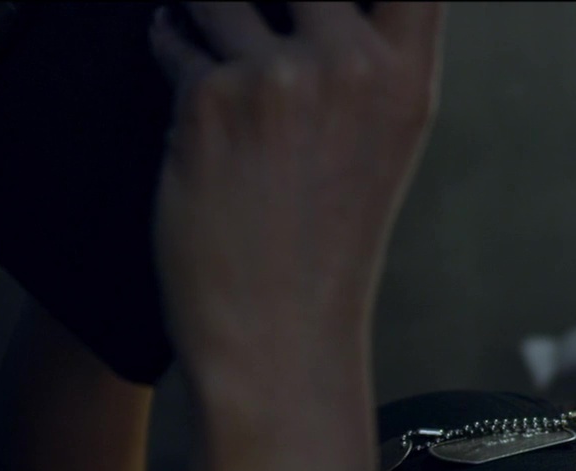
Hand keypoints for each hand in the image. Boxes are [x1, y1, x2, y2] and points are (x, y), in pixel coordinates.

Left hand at [148, 1, 446, 382]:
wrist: (279, 332)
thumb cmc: (327, 244)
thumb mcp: (382, 140)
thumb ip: (367, 57)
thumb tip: (316, 2)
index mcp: (407, 77)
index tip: (315, 2)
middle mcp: (351, 65)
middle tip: (246, 17)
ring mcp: (280, 78)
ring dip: (203, 7)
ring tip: (205, 33)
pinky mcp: (209, 100)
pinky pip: (172, 33)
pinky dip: (168, 45)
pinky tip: (186, 86)